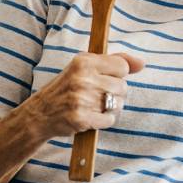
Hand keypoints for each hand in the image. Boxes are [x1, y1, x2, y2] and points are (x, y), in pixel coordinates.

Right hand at [25, 51, 145, 136]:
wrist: (40, 113)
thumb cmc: (67, 88)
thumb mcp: (84, 67)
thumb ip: (114, 61)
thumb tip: (142, 63)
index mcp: (84, 61)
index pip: (122, 66)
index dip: (117, 76)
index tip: (105, 79)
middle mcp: (82, 78)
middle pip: (123, 87)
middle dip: (114, 94)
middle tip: (96, 96)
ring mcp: (81, 98)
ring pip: (117, 104)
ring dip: (109, 108)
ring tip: (92, 106)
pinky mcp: (81, 118)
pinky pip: (109, 120)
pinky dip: (103, 121)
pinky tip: (91, 117)